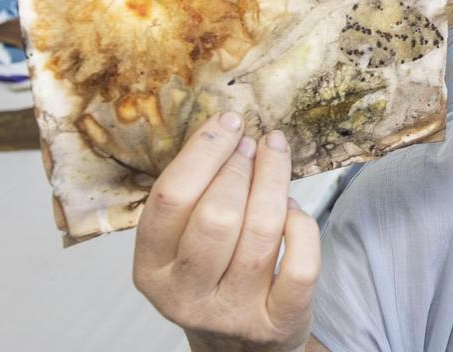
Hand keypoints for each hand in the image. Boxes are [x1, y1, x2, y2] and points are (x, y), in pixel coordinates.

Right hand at [133, 113, 319, 351]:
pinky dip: (302, 224)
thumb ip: (193, 201)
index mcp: (150, 271)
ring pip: (260, 232)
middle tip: (254, 144)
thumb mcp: (182, 248)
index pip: (170, 198)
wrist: (240, 350)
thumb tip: (227, 131)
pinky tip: (294, 207)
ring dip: (273, 181)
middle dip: (241, 167)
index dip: (204, 151)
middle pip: (217, 214)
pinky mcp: (277, 322)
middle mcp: (185, 297)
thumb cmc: (214, 281)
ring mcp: (233, 314)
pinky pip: (300, 263)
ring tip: (275, 156)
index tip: (229, 123)